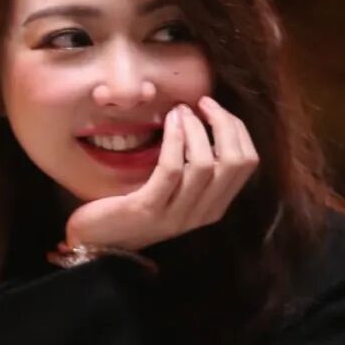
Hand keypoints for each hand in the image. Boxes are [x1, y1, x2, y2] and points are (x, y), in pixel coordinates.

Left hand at [64, 96, 258, 252]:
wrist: (98, 241)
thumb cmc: (133, 207)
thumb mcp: (173, 190)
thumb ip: (193, 168)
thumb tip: (205, 120)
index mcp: (214, 207)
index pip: (247, 163)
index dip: (237, 129)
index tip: (213, 109)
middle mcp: (202, 214)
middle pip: (234, 162)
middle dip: (223, 124)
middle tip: (202, 103)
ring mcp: (177, 215)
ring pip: (206, 164)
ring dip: (196, 129)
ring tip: (180, 110)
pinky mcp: (149, 209)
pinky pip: (172, 169)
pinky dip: (175, 140)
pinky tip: (169, 122)